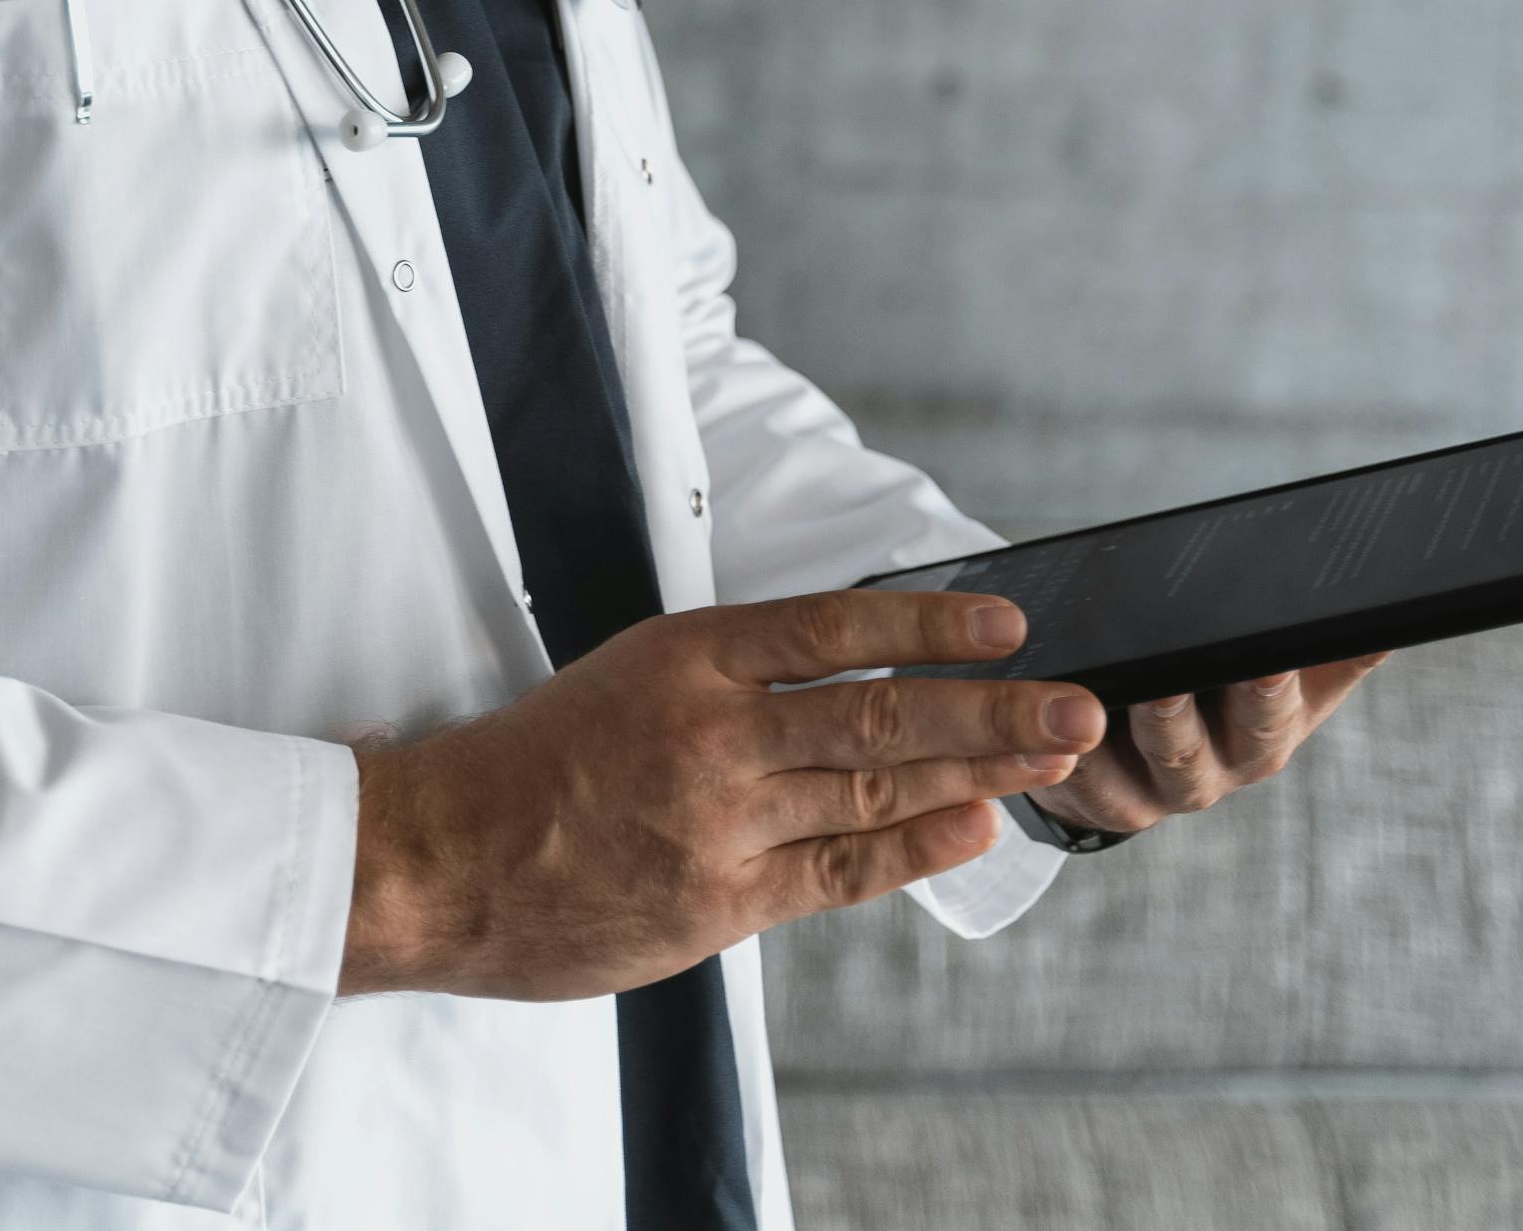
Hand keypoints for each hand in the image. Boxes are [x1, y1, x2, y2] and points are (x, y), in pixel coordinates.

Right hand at [338, 588, 1105, 999]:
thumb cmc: (542, 758)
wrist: (446, 854)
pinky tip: (974, 827)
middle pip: (881, 711)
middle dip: (994, 706)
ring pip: (873, 788)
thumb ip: (741, 676)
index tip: (1009, 619)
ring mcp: (719, 820)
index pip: (838, 626)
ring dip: (977, 772)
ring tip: (1051, 754)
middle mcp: (712, 729)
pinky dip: (913, 847)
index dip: (933, 621)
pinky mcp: (717, 901)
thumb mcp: (637, 671)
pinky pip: (837, 869)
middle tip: (1076, 701)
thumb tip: (858, 669)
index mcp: (690, 653)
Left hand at [1026, 654, 1388, 837]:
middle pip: (1192, 752)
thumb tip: (1391, 611)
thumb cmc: (1229, 690)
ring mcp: (1148, 793)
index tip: (1260, 657)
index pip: (1270, 715)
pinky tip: (1033, 718)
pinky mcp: (1093, 801)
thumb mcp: (1292, 672)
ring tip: (1094, 699)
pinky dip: (1049, 756)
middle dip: (1178, 717)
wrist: (1162, 747)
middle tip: (1164, 680)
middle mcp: (1209, 773)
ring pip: (1111, 776)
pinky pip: (1066, 781)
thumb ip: (1335, 643)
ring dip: (1102, 740)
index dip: (1266, 690)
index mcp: (1262, 735)